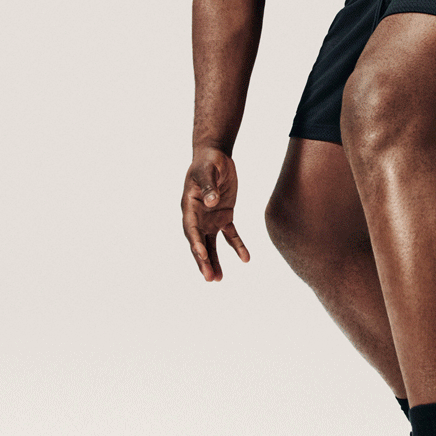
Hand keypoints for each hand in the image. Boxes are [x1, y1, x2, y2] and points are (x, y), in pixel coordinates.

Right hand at [181, 148, 250, 281]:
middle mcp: (197, 216)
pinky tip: (245, 259)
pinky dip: (237, 247)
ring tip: (218, 279)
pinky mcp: (224, 217)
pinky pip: (230, 236)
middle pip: (199, 242)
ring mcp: (210, 219)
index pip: (191, 228)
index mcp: (190, 206)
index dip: (196, 242)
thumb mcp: (208, 171)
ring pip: (211, 245)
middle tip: (210, 278)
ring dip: (214, 261)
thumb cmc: (208, 162)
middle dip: (203, 261)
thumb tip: (211, 203)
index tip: (202, 255)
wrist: (215, 157)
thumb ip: (209, 186)